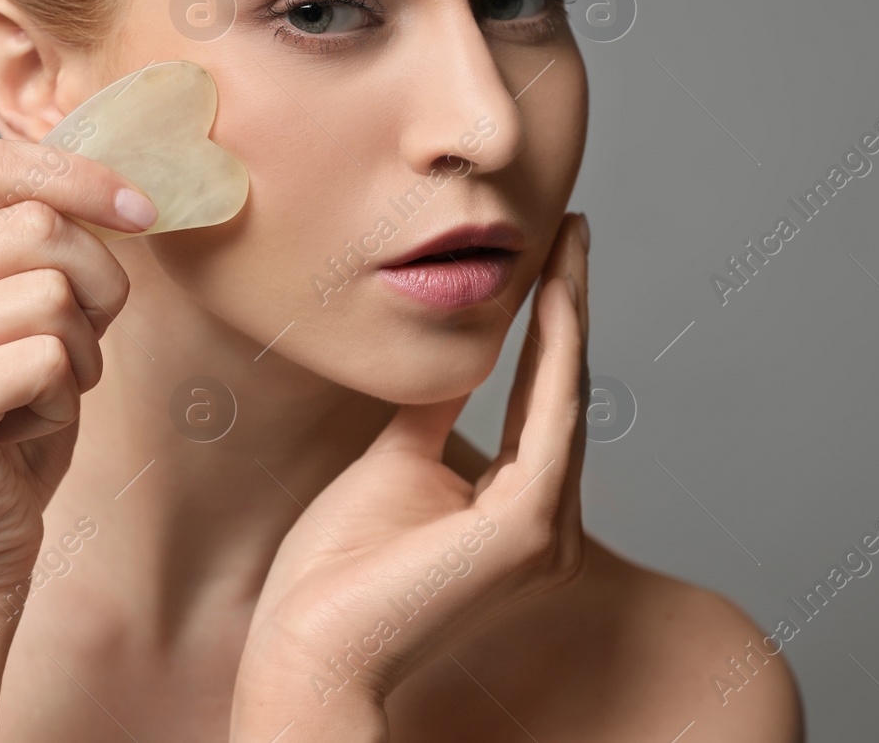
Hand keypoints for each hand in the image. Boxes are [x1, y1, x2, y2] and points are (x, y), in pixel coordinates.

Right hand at [0, 139, 152, 592]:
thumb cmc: (13, 428)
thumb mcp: (36, 321)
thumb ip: (55, 254)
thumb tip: (132, 191)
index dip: (81, 175)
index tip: (143, 211)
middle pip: (39, 229)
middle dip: (95, 289)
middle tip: (74, 354)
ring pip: (51, 297)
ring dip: (78, 357)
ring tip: (37, 399)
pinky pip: (46, 360)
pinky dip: (63, 399)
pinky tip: (24, 432)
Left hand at [231, 212, 590, 739]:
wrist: (308, 648)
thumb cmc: (336, 575)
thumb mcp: (390, 464)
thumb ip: (430, 412)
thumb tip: (454, 355)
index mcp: (514, 510)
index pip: (537, 397)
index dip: (547, 325)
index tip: (549, 255)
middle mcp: (546, 522)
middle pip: (562, 389)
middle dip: (566, 304)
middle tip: (570, 229)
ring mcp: (545, 530)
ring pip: (564, 394)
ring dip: (567, 312)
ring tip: (566, 242)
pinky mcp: (528, 529)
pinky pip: (548, 418)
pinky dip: (555, 351)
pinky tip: (553, 294)